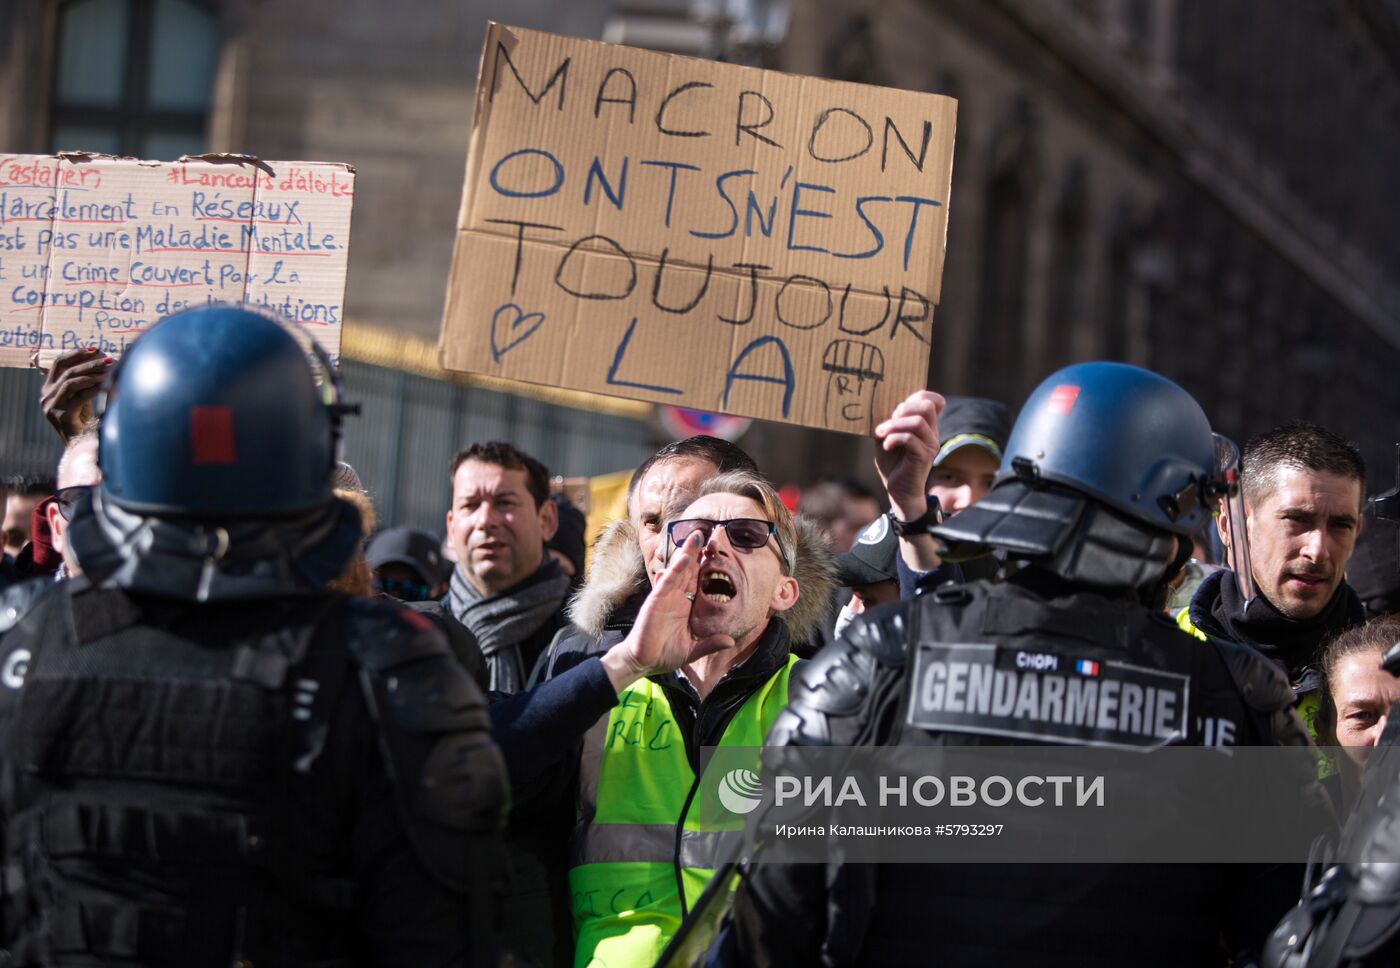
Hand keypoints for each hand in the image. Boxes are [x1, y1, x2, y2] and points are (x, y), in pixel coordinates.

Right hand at [38, 347, 111, 440]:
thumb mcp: (80, 396)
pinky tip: (107, 384)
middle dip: (89, 363)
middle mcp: (46, 396)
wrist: (79, 446)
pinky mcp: (61, 416)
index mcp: (48, 389)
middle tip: (109, 359)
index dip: (75, 354)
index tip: (94, 349)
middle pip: (67, 371)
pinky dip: (94, 389)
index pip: (58, 363)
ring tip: (110, 370)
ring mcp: (51, 406)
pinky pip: (79, 397)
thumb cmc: (83, 420)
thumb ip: (83, 381)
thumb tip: (101, 358)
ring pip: (71, 382)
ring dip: (93, 374)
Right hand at [601, 531, 733, 691]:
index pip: (699, 582)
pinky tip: (682, 560)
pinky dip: (674, 571)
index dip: (707, 567)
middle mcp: (677, 597)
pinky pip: (666, 583)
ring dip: (687, 554)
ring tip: (696, 536)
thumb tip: (730, 641)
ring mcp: (665, 597)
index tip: (718, 551)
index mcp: (686, 605)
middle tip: (709, 532)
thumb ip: (710, 644)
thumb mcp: (692, 650)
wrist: (644, 662)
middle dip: (698, 552)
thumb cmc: (666, 654)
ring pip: (678, 571)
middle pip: (689, 570)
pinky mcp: (655, 601)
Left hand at [874, 390, 944, 520]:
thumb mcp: (886, 439)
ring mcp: (930, 445)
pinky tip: (886, 446)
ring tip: (881, 435)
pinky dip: (893, 439)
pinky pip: (910, 438)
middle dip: (903, 409)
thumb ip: (888, 424)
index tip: (896, 410)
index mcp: (925, 426)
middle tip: (888, 423)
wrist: (898, 492)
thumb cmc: (893, 465)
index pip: (931, 400)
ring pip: (917, 422)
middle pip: (927, 406)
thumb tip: (880, 408)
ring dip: (894, 425)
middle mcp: (931, 433)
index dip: (915, 397)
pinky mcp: (923, 457)